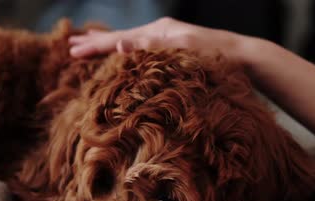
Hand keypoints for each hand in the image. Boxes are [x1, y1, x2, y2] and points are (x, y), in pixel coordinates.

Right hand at [69, 17, 241, 60]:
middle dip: (95, 43)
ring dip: (108, 46)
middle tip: (71, 46)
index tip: (72, 50)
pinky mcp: (174, 49)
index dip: (95, 46)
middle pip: (120, 38)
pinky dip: (126, 51)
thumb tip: (120, 47)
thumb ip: (152, 47)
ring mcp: (167, 39)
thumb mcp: (182, 50)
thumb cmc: (215, 55)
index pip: (118, 39)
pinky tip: (124, 55)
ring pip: (130, 42)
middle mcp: (160, 32)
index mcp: (158, 31)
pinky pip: (142, 49)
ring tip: (90, 46)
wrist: (243, 56)